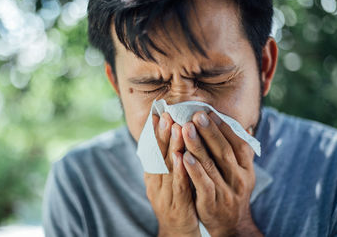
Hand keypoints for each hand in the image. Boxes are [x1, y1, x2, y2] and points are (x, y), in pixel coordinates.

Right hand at [144, 113, 200, 236]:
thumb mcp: (169, 181)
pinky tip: (182, 157)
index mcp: (154, 176)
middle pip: (158, 156)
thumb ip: (169, 161)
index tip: (157, 113)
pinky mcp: (177, 207)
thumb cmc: (177, 203)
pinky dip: (180, 171)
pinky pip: (179, 187)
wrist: (179, 234)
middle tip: (166, 114)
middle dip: (162, 134)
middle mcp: (156, 184)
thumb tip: (171, 137)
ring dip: (171, 147)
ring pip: (167, 168)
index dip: (155, 132)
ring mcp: (165, 196)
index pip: (153, 151)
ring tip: (176, 128)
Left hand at [181, 111, 261, 236]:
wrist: (230, 225)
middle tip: (196, 115)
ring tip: (185, 129)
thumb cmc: (231, 190)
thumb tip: (246, 125)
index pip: (238, 143)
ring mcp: (226, 192)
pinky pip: (203, 184)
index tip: (209, 112)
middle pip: (224, 151)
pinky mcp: (212, 204)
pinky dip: (194, 170)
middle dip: (209, 131)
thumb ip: (241, 150)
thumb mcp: (242, 172)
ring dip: (197, 146)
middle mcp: (239, 179)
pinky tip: (183, 156)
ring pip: (211, 165)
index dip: (224, 127)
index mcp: (246, 168)